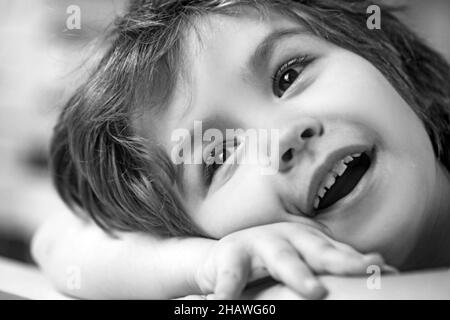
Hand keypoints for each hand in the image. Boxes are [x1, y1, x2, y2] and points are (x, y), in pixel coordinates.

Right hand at [194, 221, 387, 299]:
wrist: (223, 256)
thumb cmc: (270, 260)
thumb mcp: (302, 261)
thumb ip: (335, 265)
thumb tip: (387, 273)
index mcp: (307, 242)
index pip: (338, 252)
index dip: (359, 261)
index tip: (384, 270)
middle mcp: (287, 238)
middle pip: (317, 249)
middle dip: (340, 260)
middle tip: (365, 269)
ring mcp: (258, 244)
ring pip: (281, 257)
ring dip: (298, 272)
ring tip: (313, 290)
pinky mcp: (230, 257)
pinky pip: (232, 277)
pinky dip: (232, 291)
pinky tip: (230, 301)